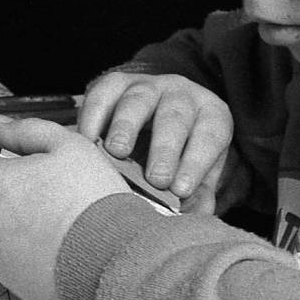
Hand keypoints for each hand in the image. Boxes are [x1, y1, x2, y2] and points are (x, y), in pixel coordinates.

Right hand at [77, 72, 232, 211]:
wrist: (149, 129)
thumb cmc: (177, 160)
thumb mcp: (195, 176)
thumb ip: (197, 198)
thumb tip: (194, 215)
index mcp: (211, 117)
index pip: (209, 136)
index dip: (196, 162)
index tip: (181, 190)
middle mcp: (182, 95)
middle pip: (175, 116)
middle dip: (165, 148)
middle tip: (155, 179)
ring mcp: (148, 86)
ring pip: (139, 100)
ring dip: (126, 126)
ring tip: (117, 153)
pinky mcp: (115, 84)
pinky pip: (104, 93)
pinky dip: (94, 114)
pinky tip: (88, 140)